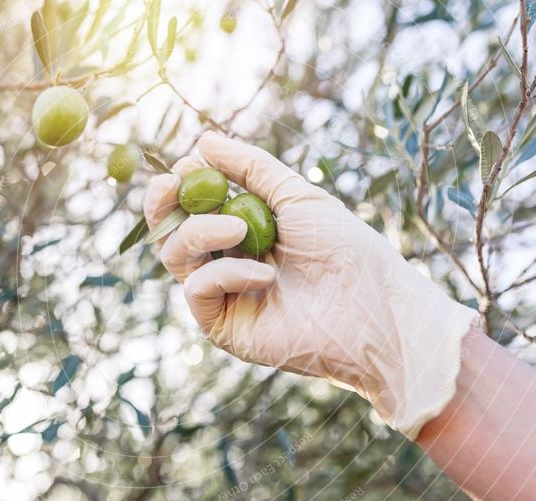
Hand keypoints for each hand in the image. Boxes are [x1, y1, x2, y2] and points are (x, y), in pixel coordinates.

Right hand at [143, 132, 476, 438]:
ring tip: (242, 227)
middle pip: (170, 231)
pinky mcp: (223, 326)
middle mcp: (226, 261)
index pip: (190, 206)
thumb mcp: (296, 196)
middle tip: (173, 185)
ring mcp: (224, 295)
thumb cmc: (346, 249)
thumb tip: (203, 140)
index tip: (185, 165)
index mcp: (242, 230)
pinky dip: (225, 272)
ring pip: (176, 256)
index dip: (179, 184)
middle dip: (162, 204)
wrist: (373, 308)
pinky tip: (264, 275)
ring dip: (201, 232)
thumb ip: (250, 168)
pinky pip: (198, 289)